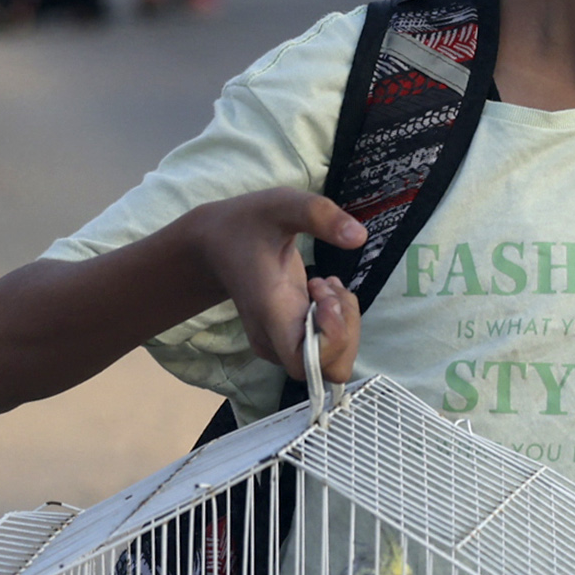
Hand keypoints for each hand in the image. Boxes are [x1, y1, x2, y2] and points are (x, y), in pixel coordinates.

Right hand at [183, 189, 365, 383]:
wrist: (215, 242)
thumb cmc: (246, 224)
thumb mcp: (282, 205)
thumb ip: (319, 215)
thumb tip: (360, 237)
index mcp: (272, 315)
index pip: (305, 363)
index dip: (331, 338)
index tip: (326, 297)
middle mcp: (276, 339)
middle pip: (330, 368)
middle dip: (345, 329)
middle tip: (329, 288)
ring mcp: (282, 342)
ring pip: (332, 359)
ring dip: (344, 321)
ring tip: (326, 284)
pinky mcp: (291, 336)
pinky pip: (328, 345)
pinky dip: (338, 319)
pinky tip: (323, 289)